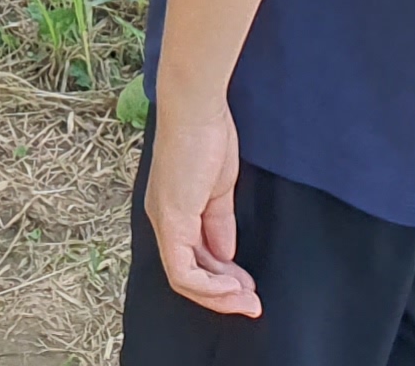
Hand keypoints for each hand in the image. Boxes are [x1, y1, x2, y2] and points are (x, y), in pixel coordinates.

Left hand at [143, 94, 259, 318]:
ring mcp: (164, 221)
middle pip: (186, 276)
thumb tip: (225, 255)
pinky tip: (233, 287)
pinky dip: (209, 286)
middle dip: (222, 296)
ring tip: (249, 301)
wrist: (197, 108)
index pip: (190, 260)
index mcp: (172, 211)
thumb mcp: (217, 190)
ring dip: (220, 296)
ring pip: (184, 278)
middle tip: (252, 305)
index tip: (247, 288)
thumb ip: (218, 223)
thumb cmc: (207, 137)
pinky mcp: (172, 219)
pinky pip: (183, 270)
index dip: (219, 281)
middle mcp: (161, 220)